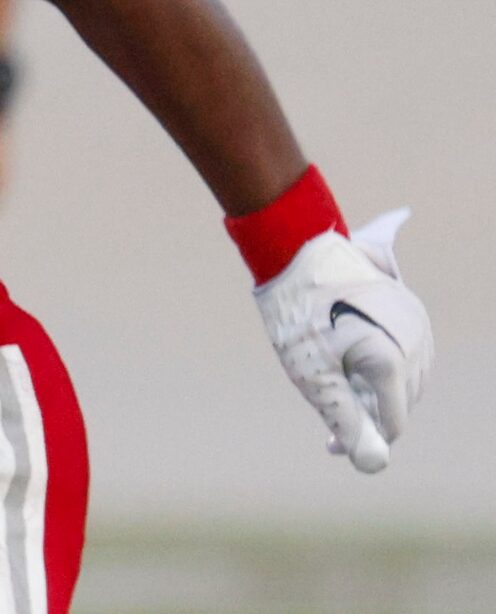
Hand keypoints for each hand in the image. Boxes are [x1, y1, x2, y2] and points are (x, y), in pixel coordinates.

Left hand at [255, 209, 431, 473]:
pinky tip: (354, 358)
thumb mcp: (312, 375)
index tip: (329, 443)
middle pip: (400, 401)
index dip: (361, 438)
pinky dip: (383, 362)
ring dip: (376, 388)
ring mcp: (416, 322)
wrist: (294, 245)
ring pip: (405, 376)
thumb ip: (346, 421)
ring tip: (337, 379)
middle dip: (367, 412)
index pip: (391, 424)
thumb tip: (372, 465)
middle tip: (328, 409)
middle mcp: (415, 343)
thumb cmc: (297, 311)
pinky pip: (405, 348)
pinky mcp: (409, 306)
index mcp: (392, 363)